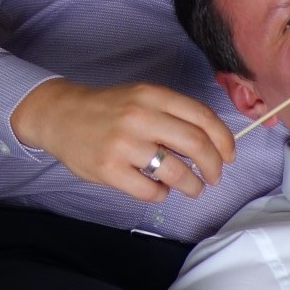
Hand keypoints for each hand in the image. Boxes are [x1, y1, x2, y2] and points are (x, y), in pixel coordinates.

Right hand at [10, 77, 235, 202]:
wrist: (60, 115)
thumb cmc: (108, 109)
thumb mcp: (142, 97)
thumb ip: (173, 114)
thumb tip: (212, 144)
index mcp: (153, 95)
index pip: (203, 117)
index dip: (224, 140)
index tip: (229, 155)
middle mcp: (140, 117)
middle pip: (196, 145)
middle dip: (214, 166)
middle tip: (214, 177)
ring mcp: (124, 144)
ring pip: (176, 172)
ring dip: (192, 185)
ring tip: (192, 187)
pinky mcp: (109, 170)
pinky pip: (150, 191)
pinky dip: (161, 194)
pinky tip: (157, 189)